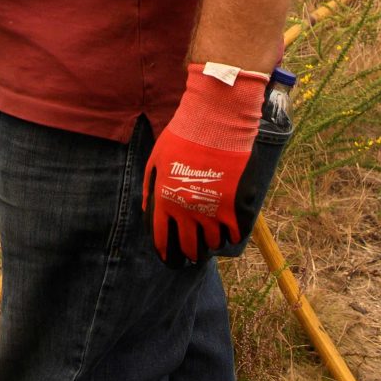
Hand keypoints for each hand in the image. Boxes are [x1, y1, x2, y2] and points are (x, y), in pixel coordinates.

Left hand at [143, 64, 264, 264]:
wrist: (213, 124)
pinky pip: (234, 234)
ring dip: (211, 244)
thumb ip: (149, 188)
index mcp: (165, 201)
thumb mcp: (155, 160)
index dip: (164, 252)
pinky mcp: (233, 207)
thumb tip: (147, 210)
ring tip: (212, 240)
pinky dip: (232, 236)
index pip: (161, 239)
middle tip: (193, 253)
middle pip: (188, 247)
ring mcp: (211, 211)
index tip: (169, 256)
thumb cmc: (181, 137)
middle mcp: (186, 212)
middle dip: (190, 253)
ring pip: (212, 243)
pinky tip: (229, 232)